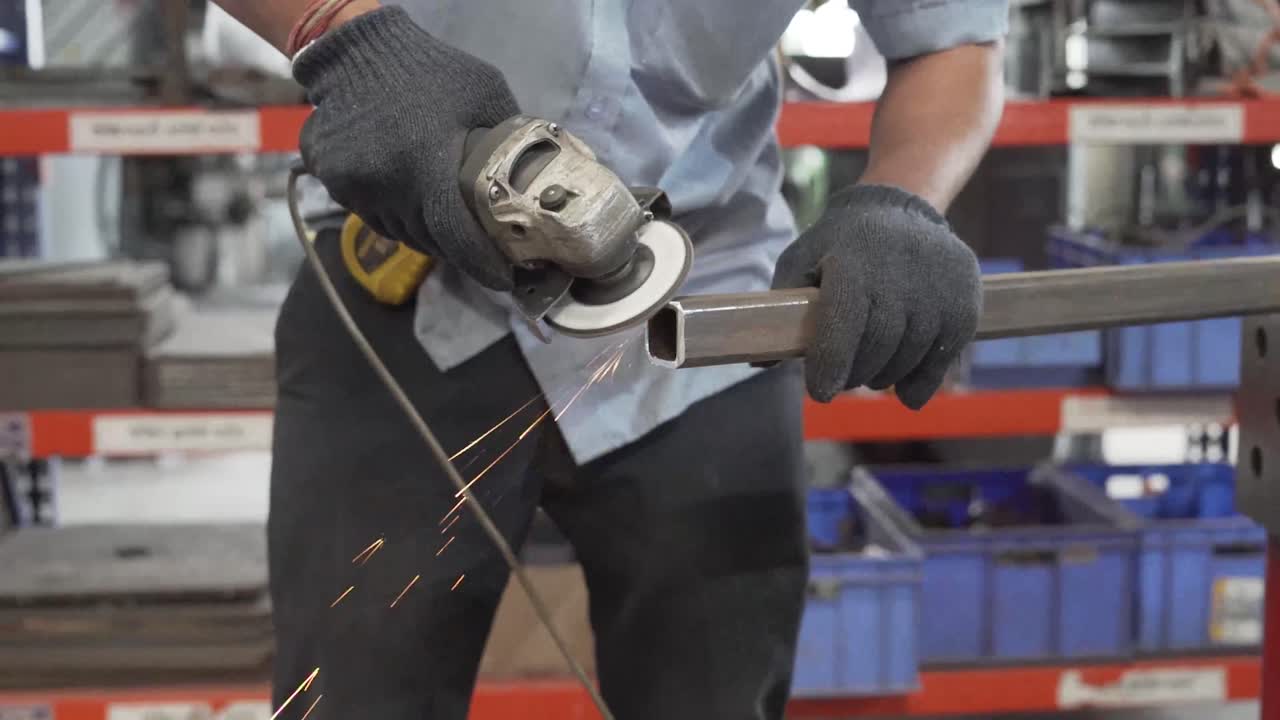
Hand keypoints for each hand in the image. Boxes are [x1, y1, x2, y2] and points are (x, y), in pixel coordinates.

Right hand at [294, 6, 518, 289]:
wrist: (357, 51)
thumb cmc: (430, 70)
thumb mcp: (484, 93)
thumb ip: (506, 139)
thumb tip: (536, 179)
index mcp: (426, 165)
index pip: (457, 237)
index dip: (483, 265)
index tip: (505, 280)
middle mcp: (385, 185)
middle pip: (431, 240)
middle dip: (459, 248)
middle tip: (482, 243)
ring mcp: (353, 187)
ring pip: (401, 232)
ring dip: (426, 231)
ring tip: (445, 213)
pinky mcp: (333, 183)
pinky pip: (373, 214)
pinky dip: (396, 212)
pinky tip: (409, 190)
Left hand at [772, 185, 980, 407]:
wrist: (902, 209)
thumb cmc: (840, 243)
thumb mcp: (801, 260)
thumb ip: (780, 308)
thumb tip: (758, 361)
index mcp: (853, 266)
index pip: (843, 326)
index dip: (830, 365)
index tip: (821, 392)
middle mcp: (900, 276)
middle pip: (877, 349)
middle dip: (855, 374)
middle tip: (843, 380)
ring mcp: (937, 290)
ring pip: (908, 357)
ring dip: (884, 376)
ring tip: (871, 371)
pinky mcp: (964, 303)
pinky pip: (942, 358)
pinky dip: (921, 381)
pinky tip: (905, 390)